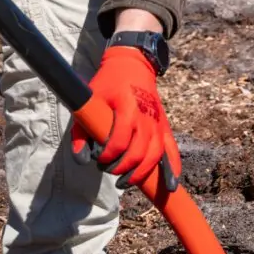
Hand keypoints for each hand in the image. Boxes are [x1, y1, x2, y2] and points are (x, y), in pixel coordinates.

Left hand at [71, 44, 180, 189]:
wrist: (133, 67)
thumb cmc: (108, 85)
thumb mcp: (89, 101)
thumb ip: (81, 132)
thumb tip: (81, 160)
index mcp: (128, 108)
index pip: (120, 141)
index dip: (108, 156)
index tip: (98, 160)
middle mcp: (147, 117)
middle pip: (138, 152)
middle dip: (122, 168)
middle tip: (109, 171)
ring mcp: (158, 123)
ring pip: (154, 156)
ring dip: (141, 173)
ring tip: (126, 182)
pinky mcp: (165, 127)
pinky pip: (172, 151)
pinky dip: (173, 169)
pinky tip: (170, 186)